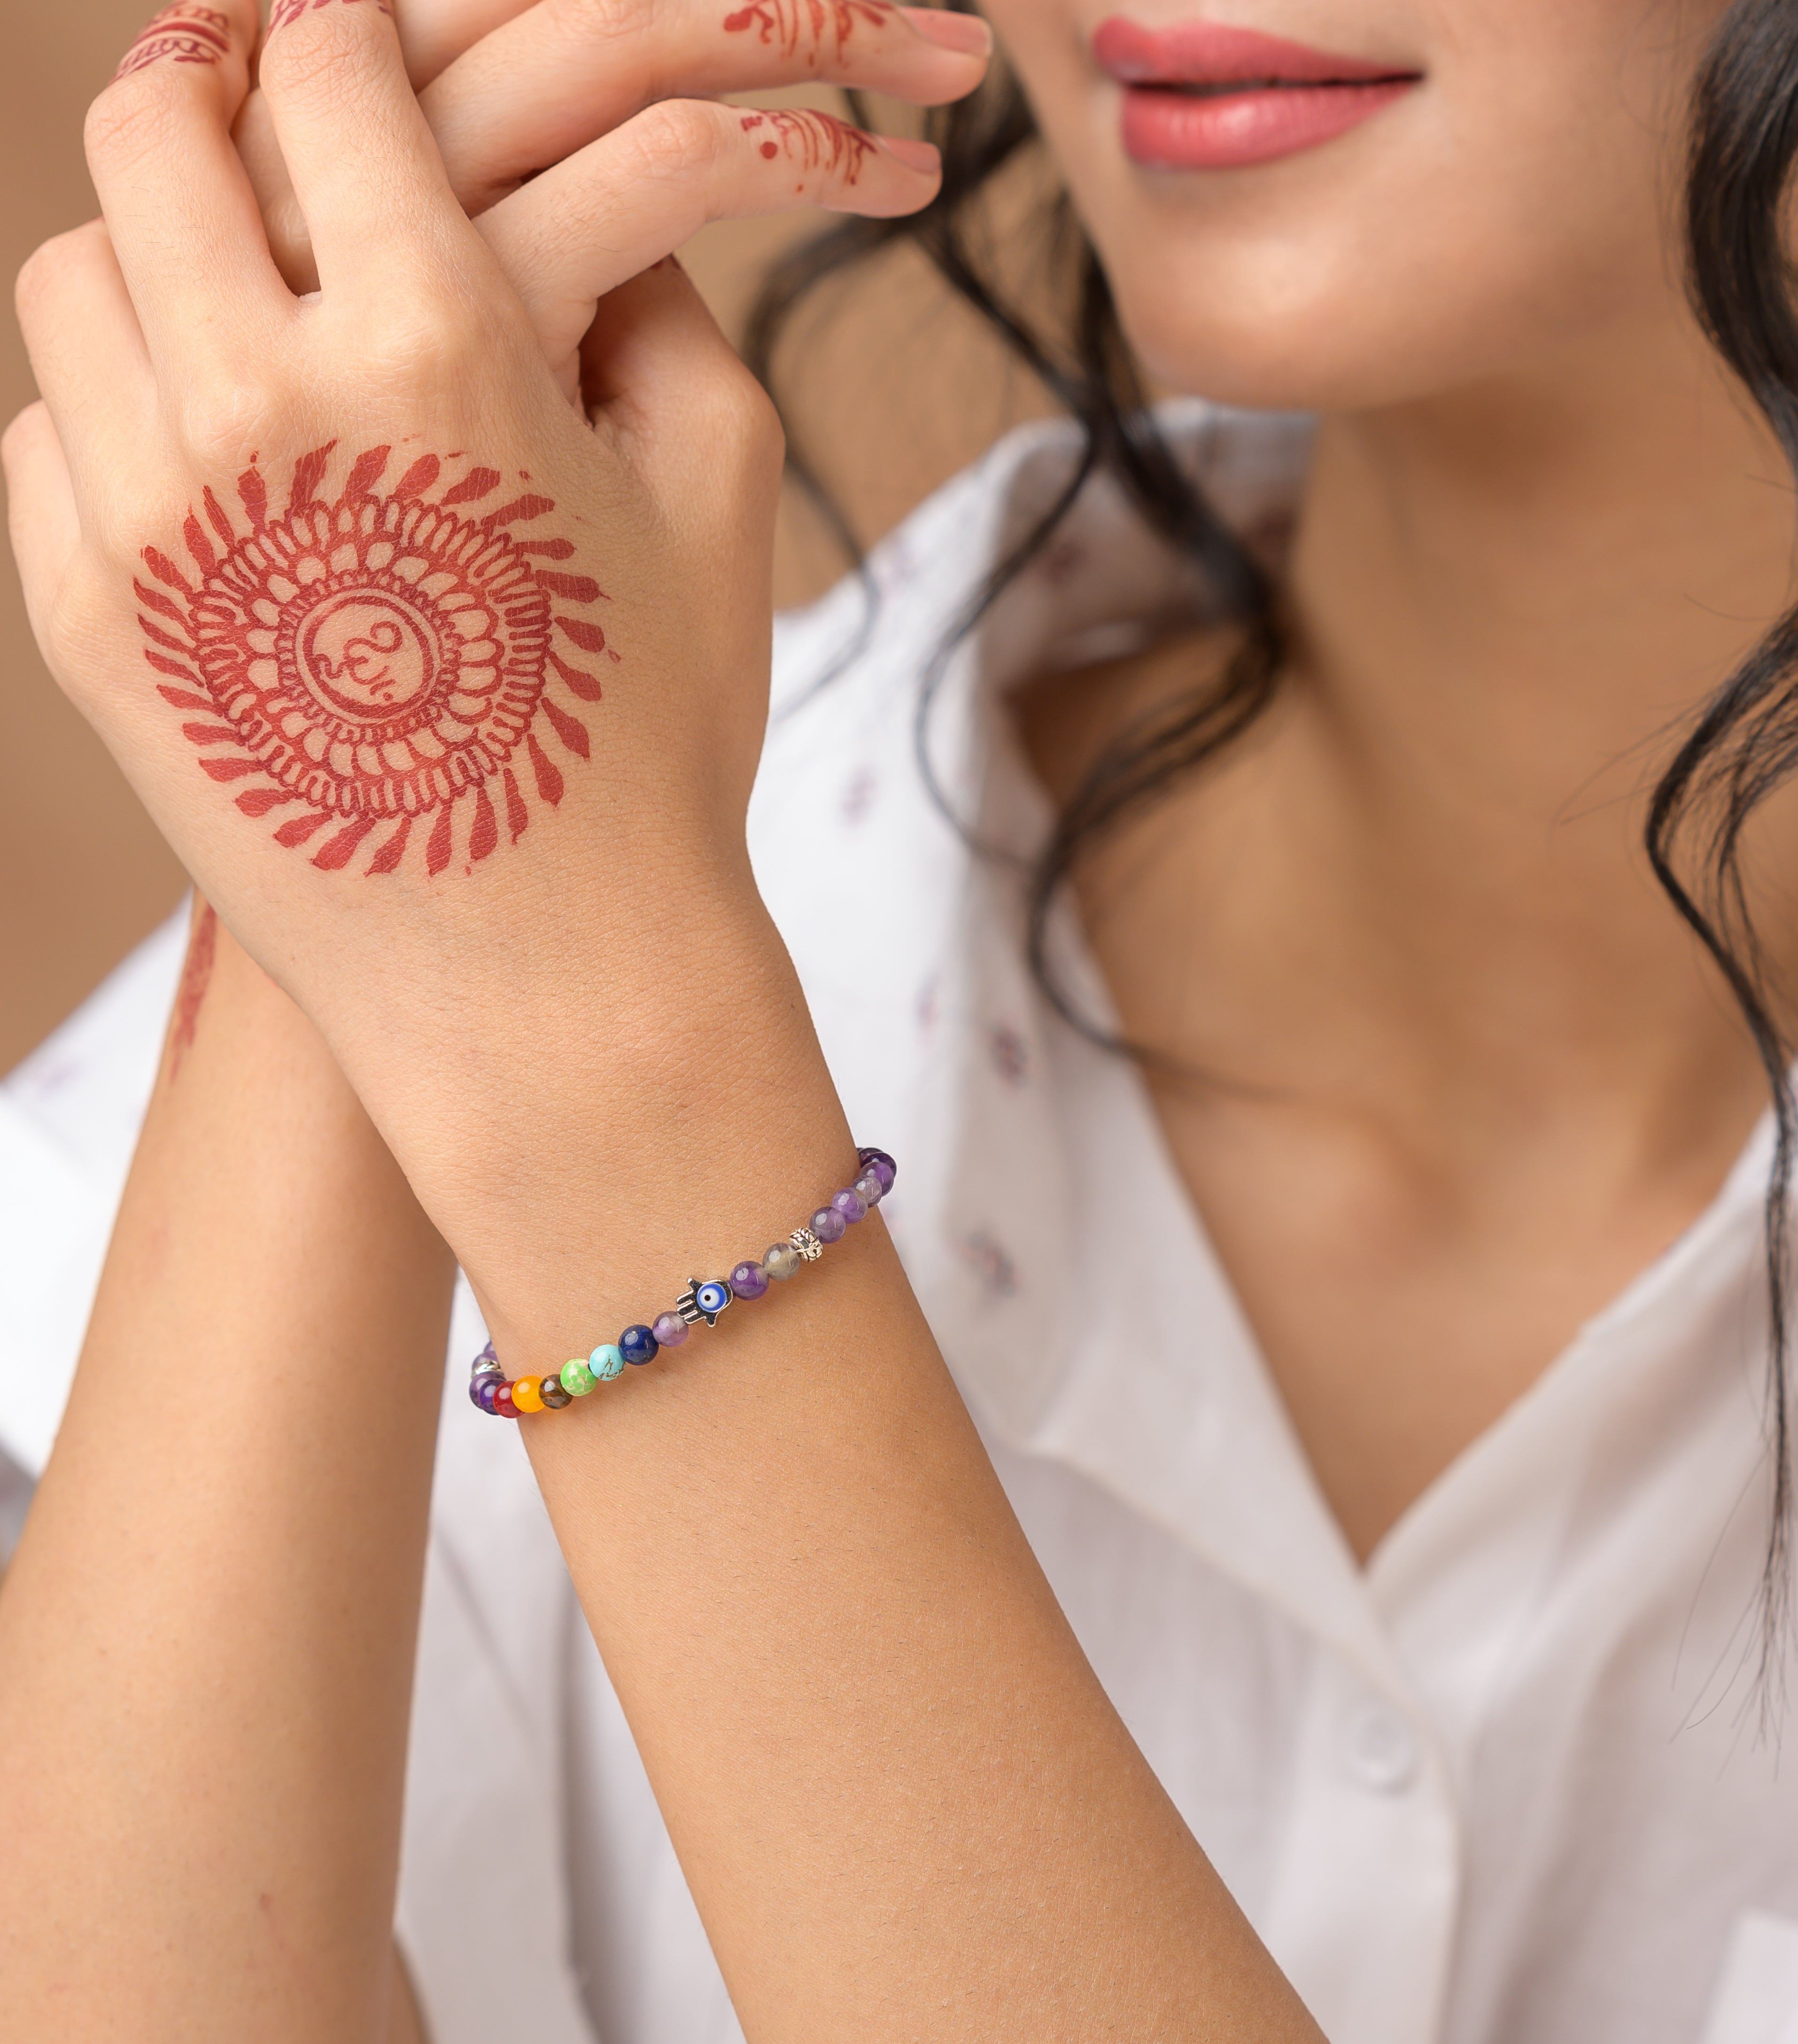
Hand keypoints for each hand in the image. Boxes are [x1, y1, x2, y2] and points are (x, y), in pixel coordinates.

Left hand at [4, 0, 973, 1287]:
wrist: (550, 988)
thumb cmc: (652, 747)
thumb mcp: (710, 490)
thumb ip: (647, 294)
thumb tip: (573, 191)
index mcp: (436, 344)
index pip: (327, 68)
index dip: (335, 31)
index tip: (345, 47)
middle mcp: (259, 409)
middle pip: (155, 130)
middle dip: (209, 95)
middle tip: (258, 119)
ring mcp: (143, 524)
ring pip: (70, 278)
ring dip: (146, 260)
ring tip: (232, 309)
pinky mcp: (81, 627)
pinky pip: (41, 437)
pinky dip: (107, 417)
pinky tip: (205, 466)